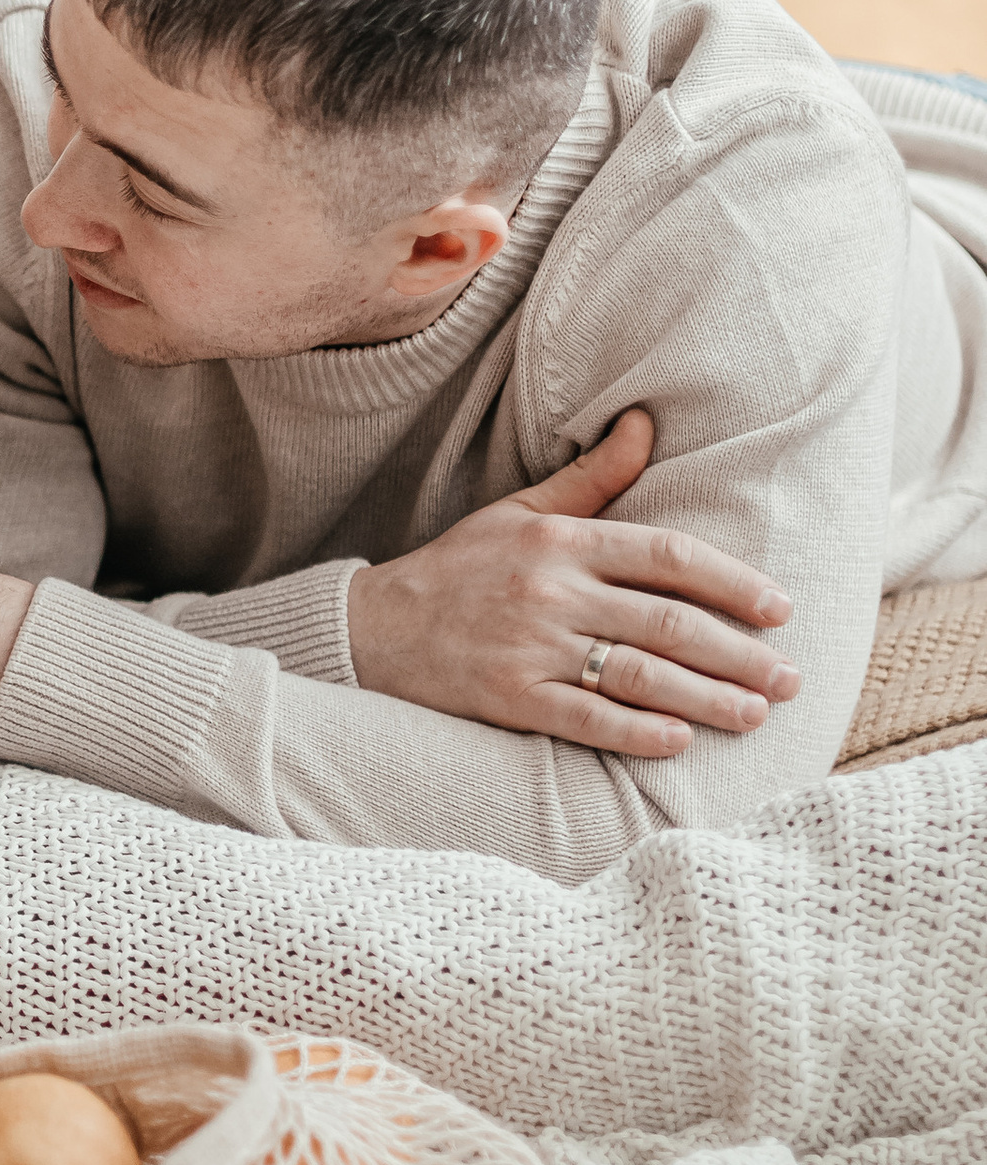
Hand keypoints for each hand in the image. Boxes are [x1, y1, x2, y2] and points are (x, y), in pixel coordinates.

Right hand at [344, 409, 801, 757]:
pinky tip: (682, 741)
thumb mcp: (521, 509)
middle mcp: (553, 591)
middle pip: (669, 623)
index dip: (733, 582)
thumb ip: (592, 478)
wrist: (373, 627)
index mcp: (562, 540)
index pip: (668, 556)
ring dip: (709, 698)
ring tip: (756, 714)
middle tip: (790, 677)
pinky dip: (640, 732)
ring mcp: (532, 647)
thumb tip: (646, 422)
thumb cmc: (460, 566)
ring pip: (641, 675)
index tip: (780, 609)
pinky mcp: (510, 698)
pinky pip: (589, 718)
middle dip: (741, 653)